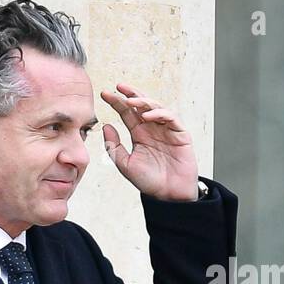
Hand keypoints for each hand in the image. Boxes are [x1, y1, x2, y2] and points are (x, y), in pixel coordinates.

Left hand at [100, 83, 199, 200]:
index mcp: (139, 134)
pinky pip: (170, 118)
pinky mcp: (180, 134)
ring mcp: (167, 130)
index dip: (116, 102)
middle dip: (131, 94)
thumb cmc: (149, 182)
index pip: (127, 113)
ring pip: (156, 107)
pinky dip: (159, 114)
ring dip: (144, 102)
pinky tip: (147, 116)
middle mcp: (153, 129)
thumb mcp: (125, 164)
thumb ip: (114, 146)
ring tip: (130, 102)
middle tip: (119, 87)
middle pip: (142, 105)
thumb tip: (106, 126)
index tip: (104, 94)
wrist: (168, 196)